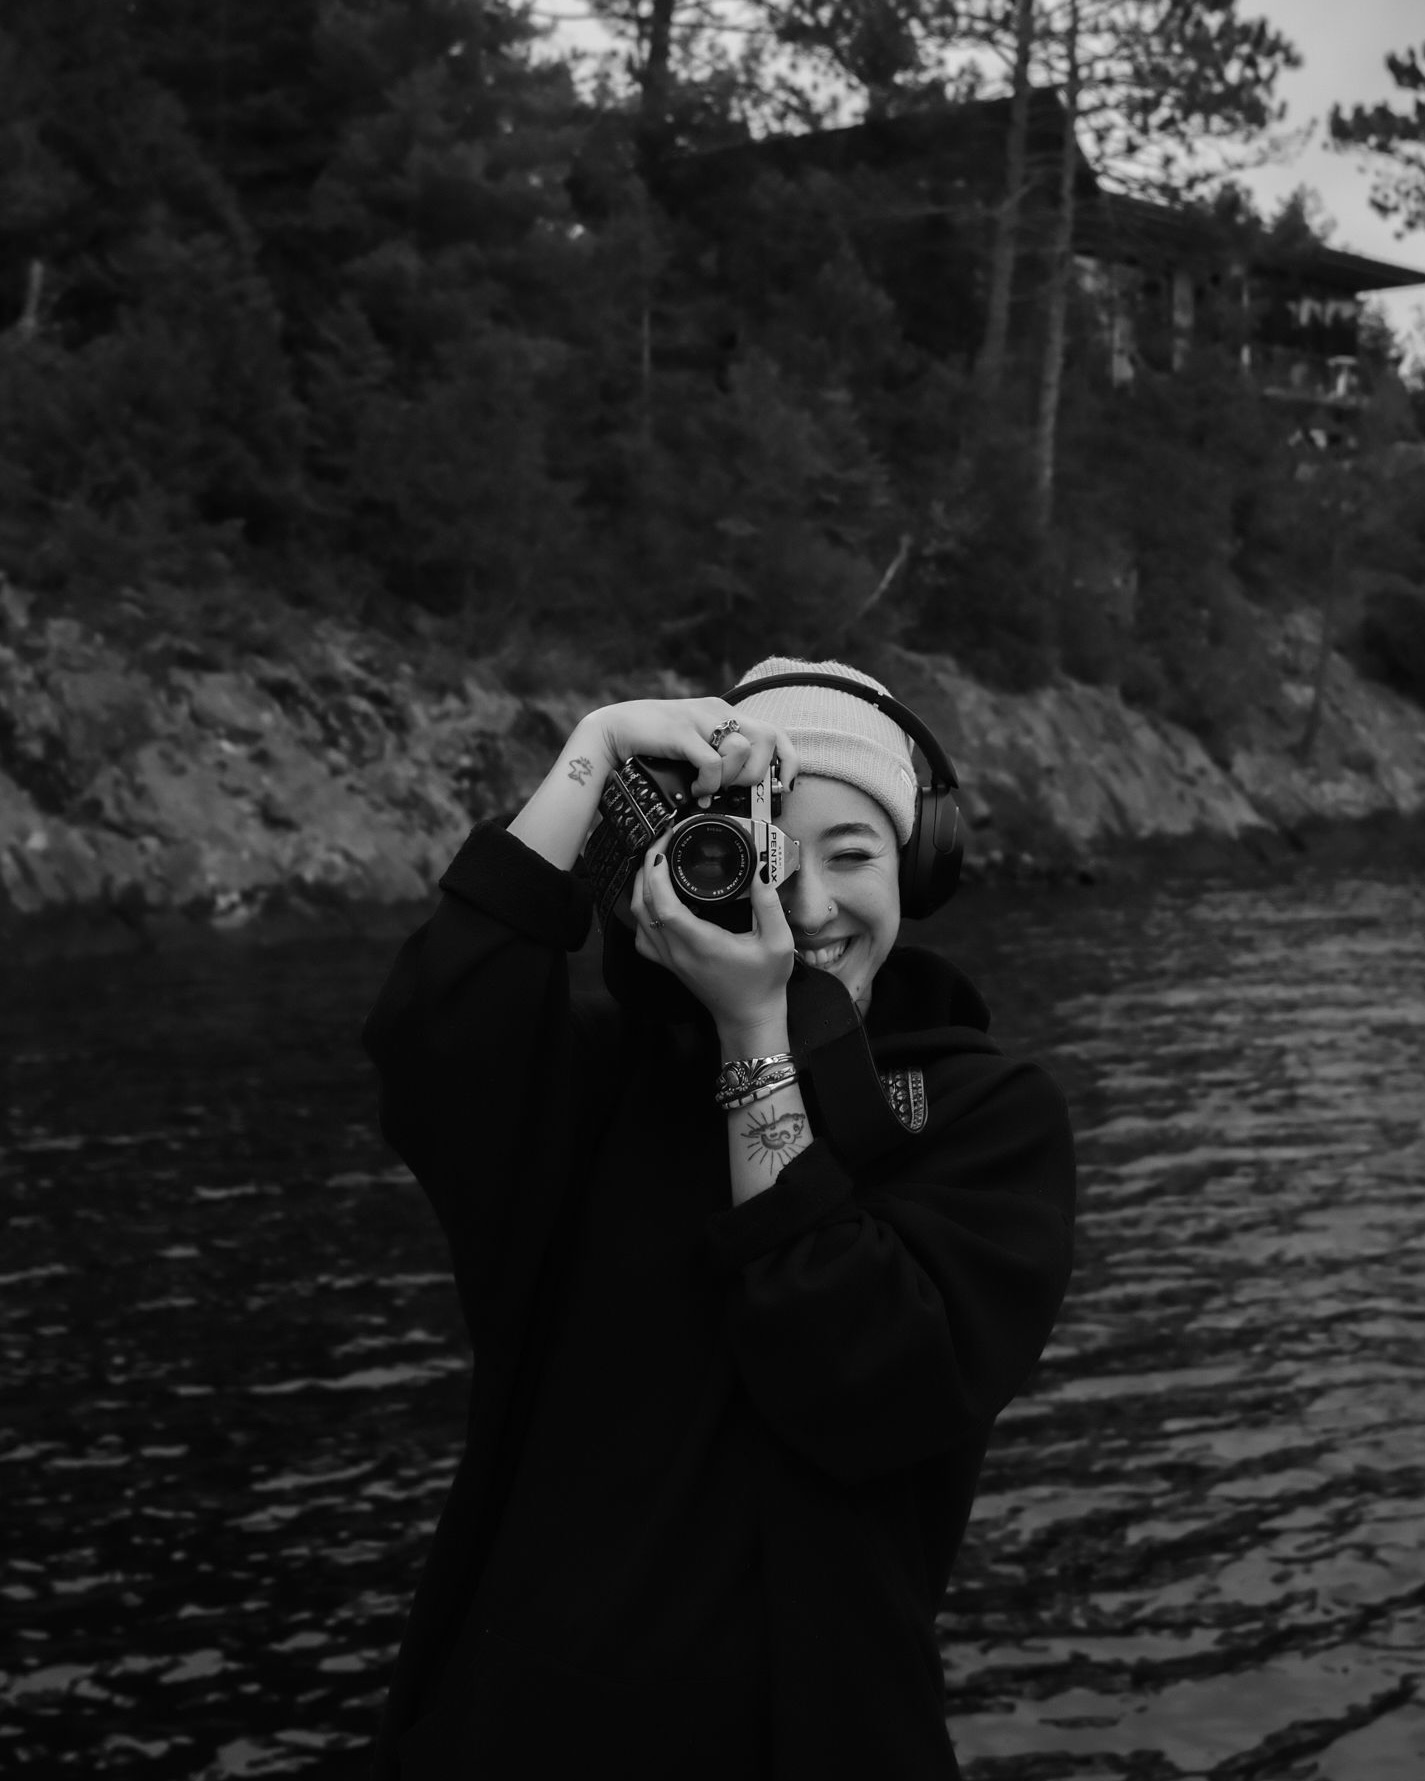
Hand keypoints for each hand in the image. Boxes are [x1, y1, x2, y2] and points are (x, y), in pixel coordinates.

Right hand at [585, 697, 798, 799]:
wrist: (612, 731)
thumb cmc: (652, 744)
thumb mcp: (693, 746)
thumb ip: (715, 758)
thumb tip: (733, 792)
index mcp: (723, 713)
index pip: (773, 731)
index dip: (788, 759)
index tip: (785, 785)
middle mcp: (716, 710)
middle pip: (766, 738)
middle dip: (756, 774)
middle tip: (731, 788)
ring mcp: (698, 719)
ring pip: (742, 750)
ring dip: (729, 778)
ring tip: (707, 787)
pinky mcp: (681, 731)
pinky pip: (711, 761)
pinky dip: (708, 782)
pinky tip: (695, 788)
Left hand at [630, 833, 793, 1042]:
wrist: (749, 1019)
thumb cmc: (764, 984)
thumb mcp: (779, 943)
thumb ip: (769, 906)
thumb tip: (759, 872)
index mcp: (701, 943)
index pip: (664, 906)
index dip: (657, 875)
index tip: (664, 848)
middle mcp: (678, 951)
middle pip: (644, 907)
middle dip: (647, 870)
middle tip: (661, 845)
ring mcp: (670, 959)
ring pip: (638, 920)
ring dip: (641, 889)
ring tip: (655, 865)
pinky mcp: (669, 964)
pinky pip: (642, 936)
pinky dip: (641, 914)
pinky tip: (654, 902)